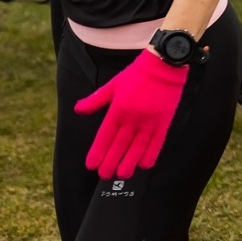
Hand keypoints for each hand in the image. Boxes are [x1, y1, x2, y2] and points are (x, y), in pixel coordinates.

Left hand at [73, 49, 190, 178]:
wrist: (164, 65)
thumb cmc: (137, 74)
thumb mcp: (113, 85)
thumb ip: (95, 100)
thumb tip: (78, 110)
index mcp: (118, 109)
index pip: (105, 136)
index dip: (98, 152)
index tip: (92, 165)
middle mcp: (132, 118)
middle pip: (120, 145)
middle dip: (111, 162)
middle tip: (105, 175)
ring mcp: (149, 121)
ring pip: (137, 147)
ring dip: (129, 163)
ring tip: (123, 174)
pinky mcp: (164, 121)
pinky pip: (157, 142)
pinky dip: (151, 154)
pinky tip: (145, 165)